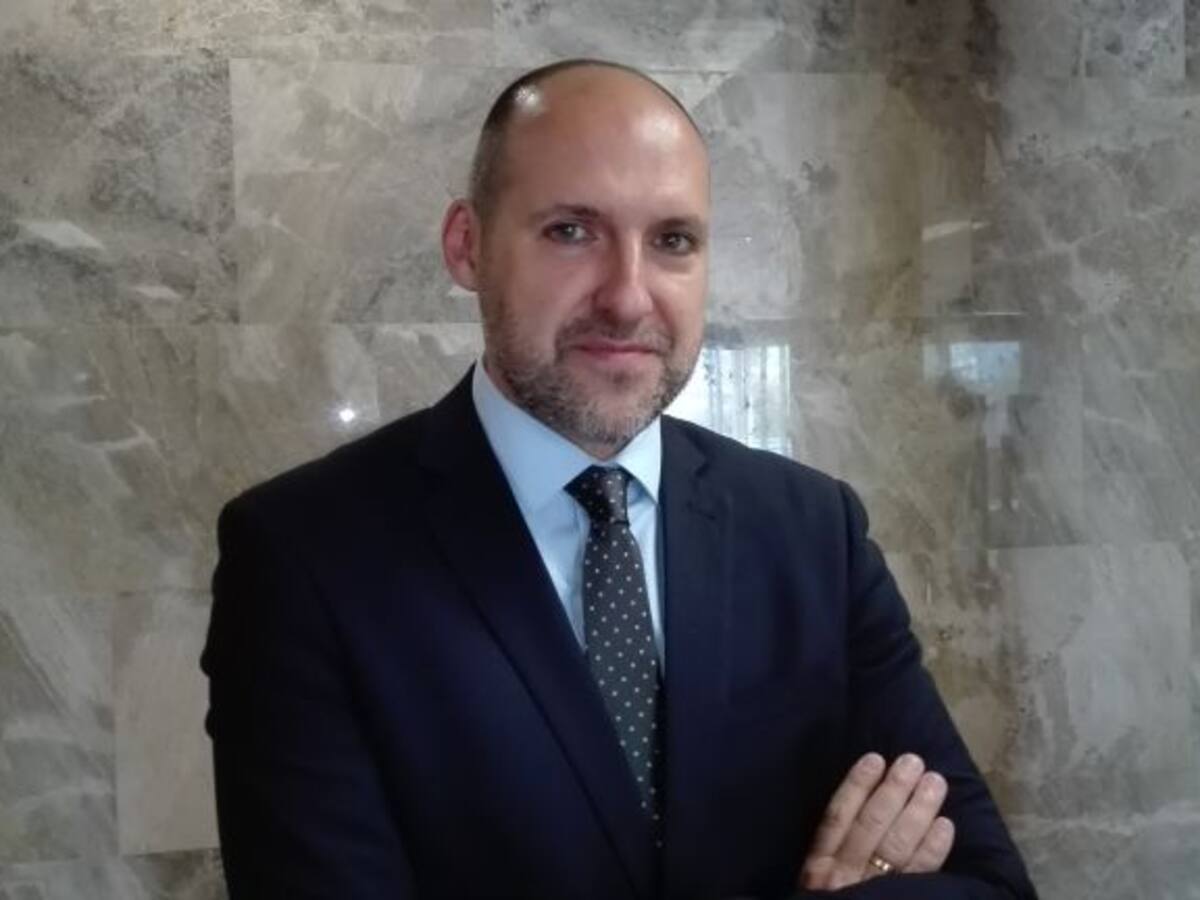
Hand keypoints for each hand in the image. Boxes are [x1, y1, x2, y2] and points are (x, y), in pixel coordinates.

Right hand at [799, 752, 954, 890]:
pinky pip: (918, 873)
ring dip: (918, 810)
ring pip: (895, 844)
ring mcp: (871, 890)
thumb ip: (833, 851)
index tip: (875, 759)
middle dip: (894, 790)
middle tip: (914, 761)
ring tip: (935, 782)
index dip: (856, 786)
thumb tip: (864, 800)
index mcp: (819, 865)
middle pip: (871, 825)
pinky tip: (946, 825)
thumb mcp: (817, 884)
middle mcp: (843, 875)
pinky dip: (933, 848)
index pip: (837, 817)